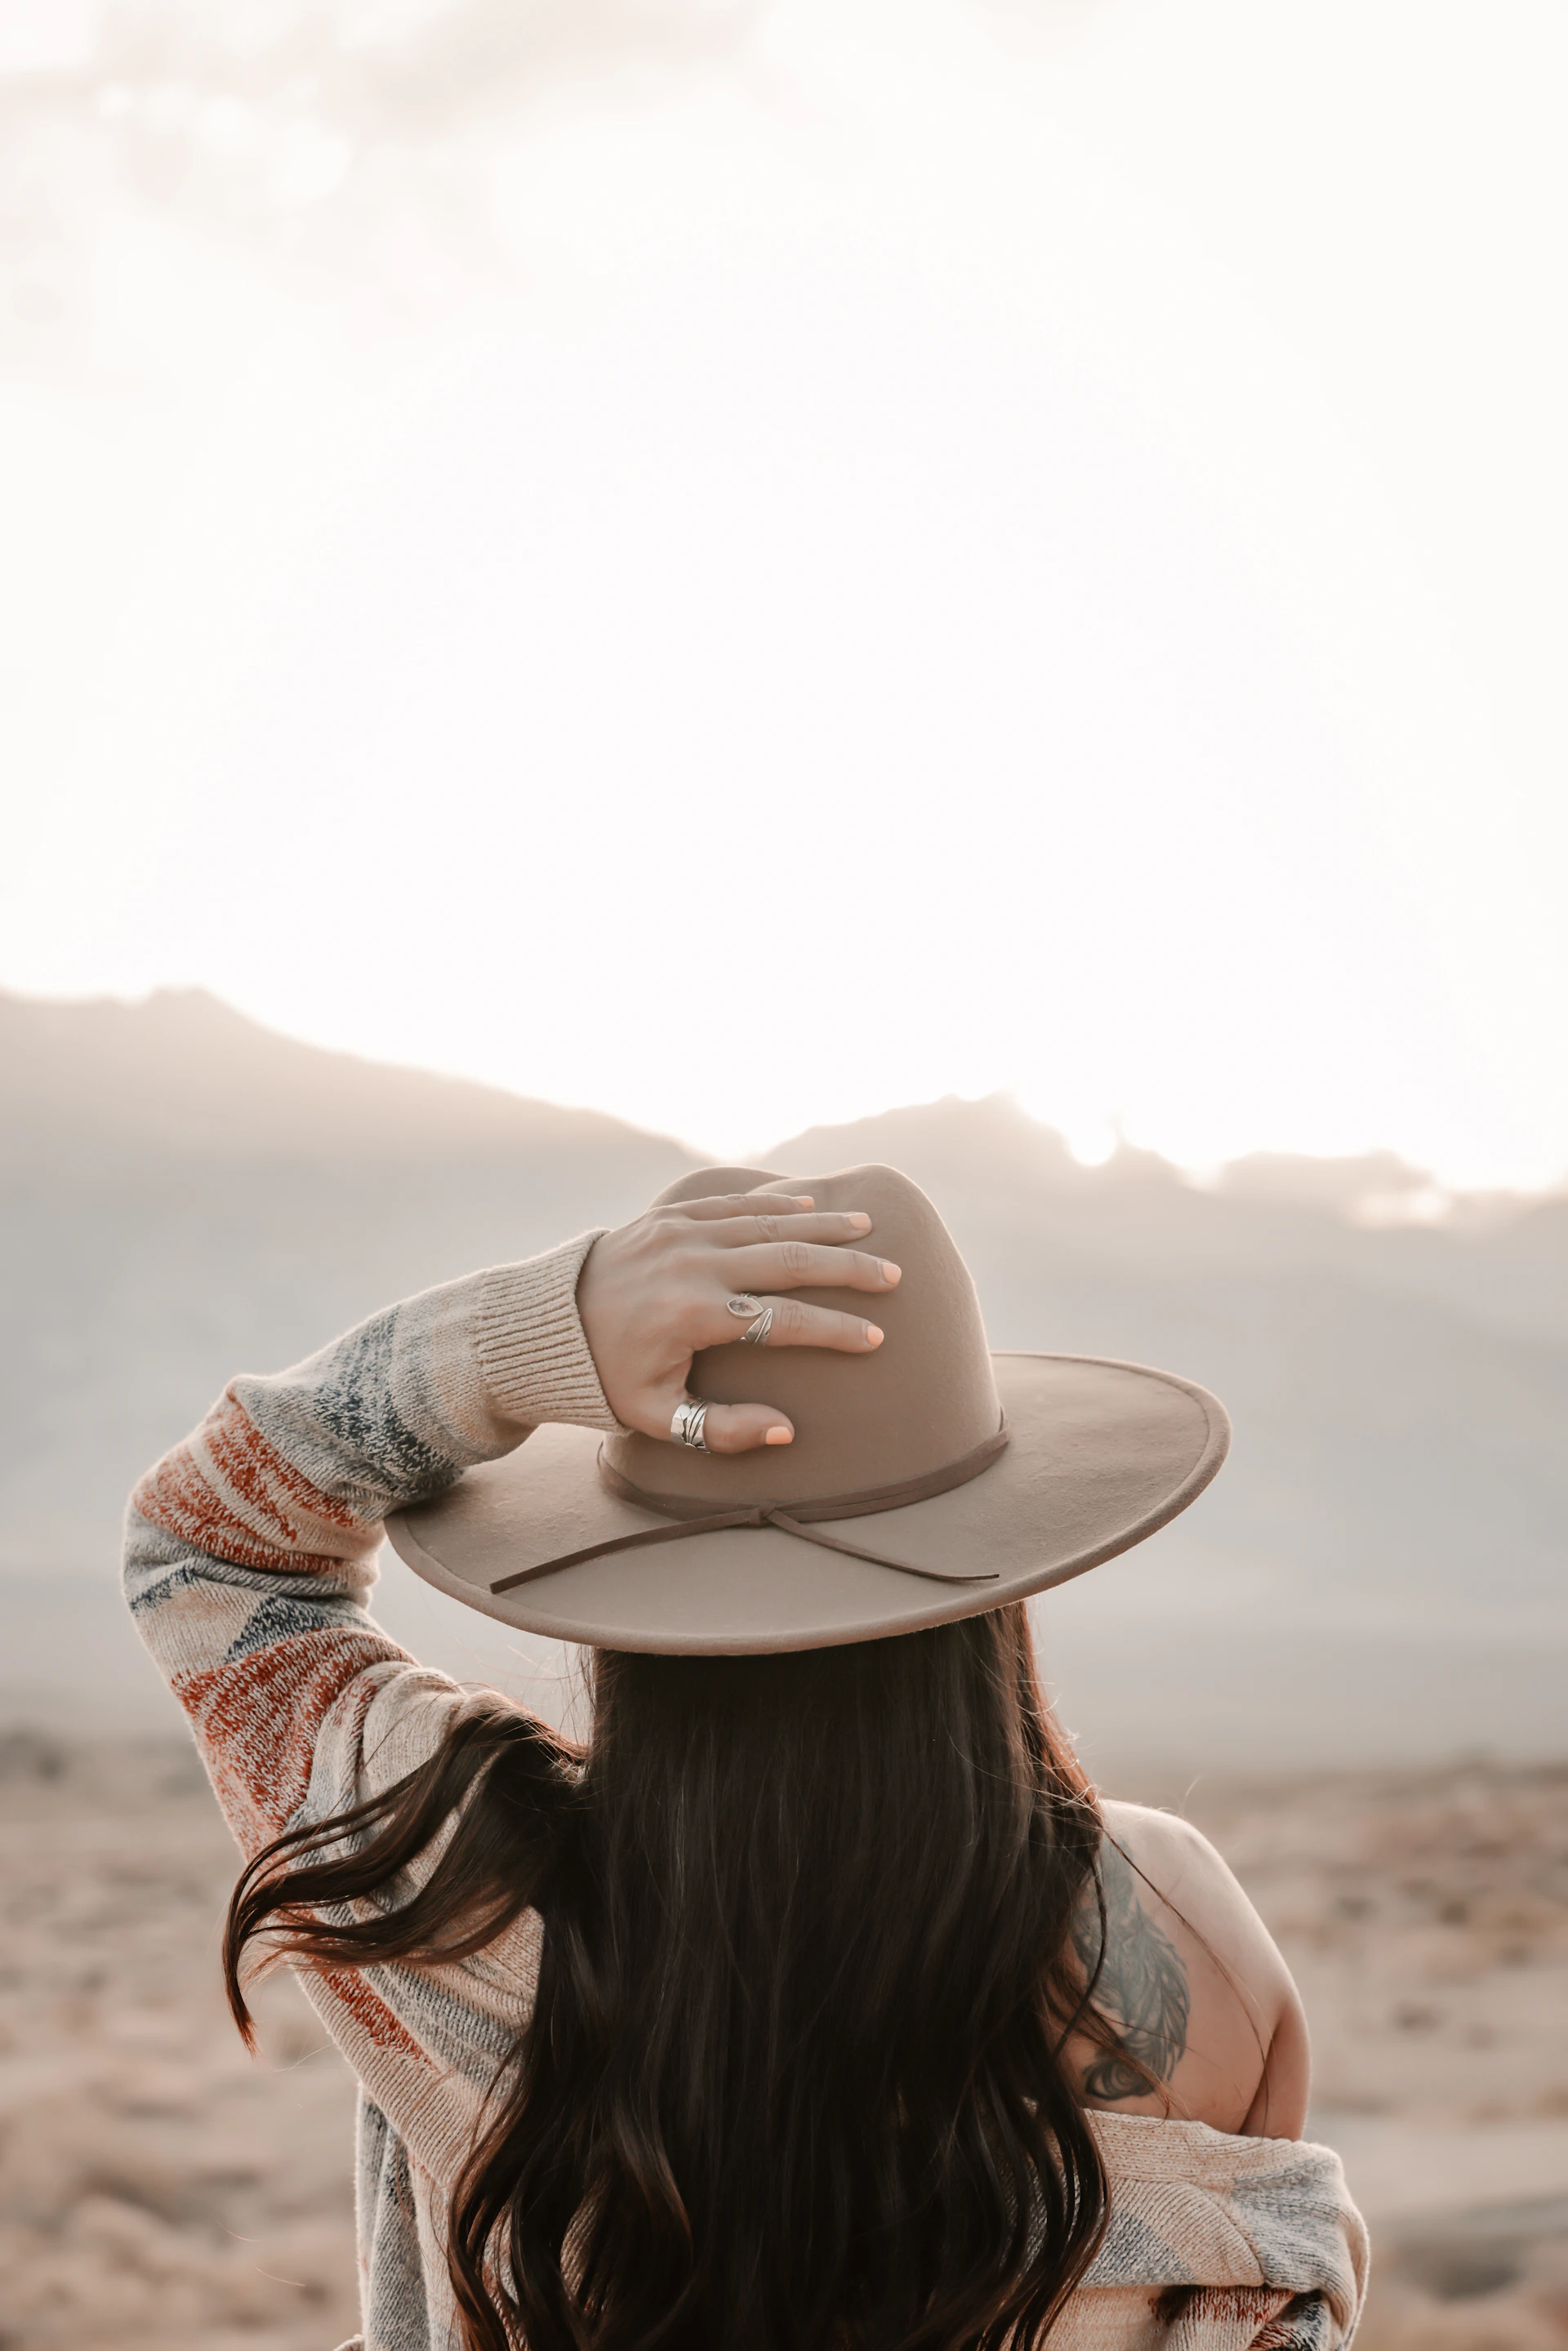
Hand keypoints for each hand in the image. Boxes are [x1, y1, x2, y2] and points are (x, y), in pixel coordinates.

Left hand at [576, 1191, 899, 1452]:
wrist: (547, 1324)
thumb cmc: (607, 1378)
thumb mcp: (657, 1417)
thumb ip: (723, 1429)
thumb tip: (788, 1429)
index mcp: (693, 1315)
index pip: (784, 1320)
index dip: (834, 1330)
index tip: (874, 1339)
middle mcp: (693, 1264)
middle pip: (789, 1260)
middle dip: (847, 1268)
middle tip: (892, 1276)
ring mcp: (681, 1232)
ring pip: (768, 1223)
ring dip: (823, 1226)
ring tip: (869, 1230)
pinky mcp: (669, 1214)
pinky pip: (734, 1203)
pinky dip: (776, 1204)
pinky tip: (811, 1207)